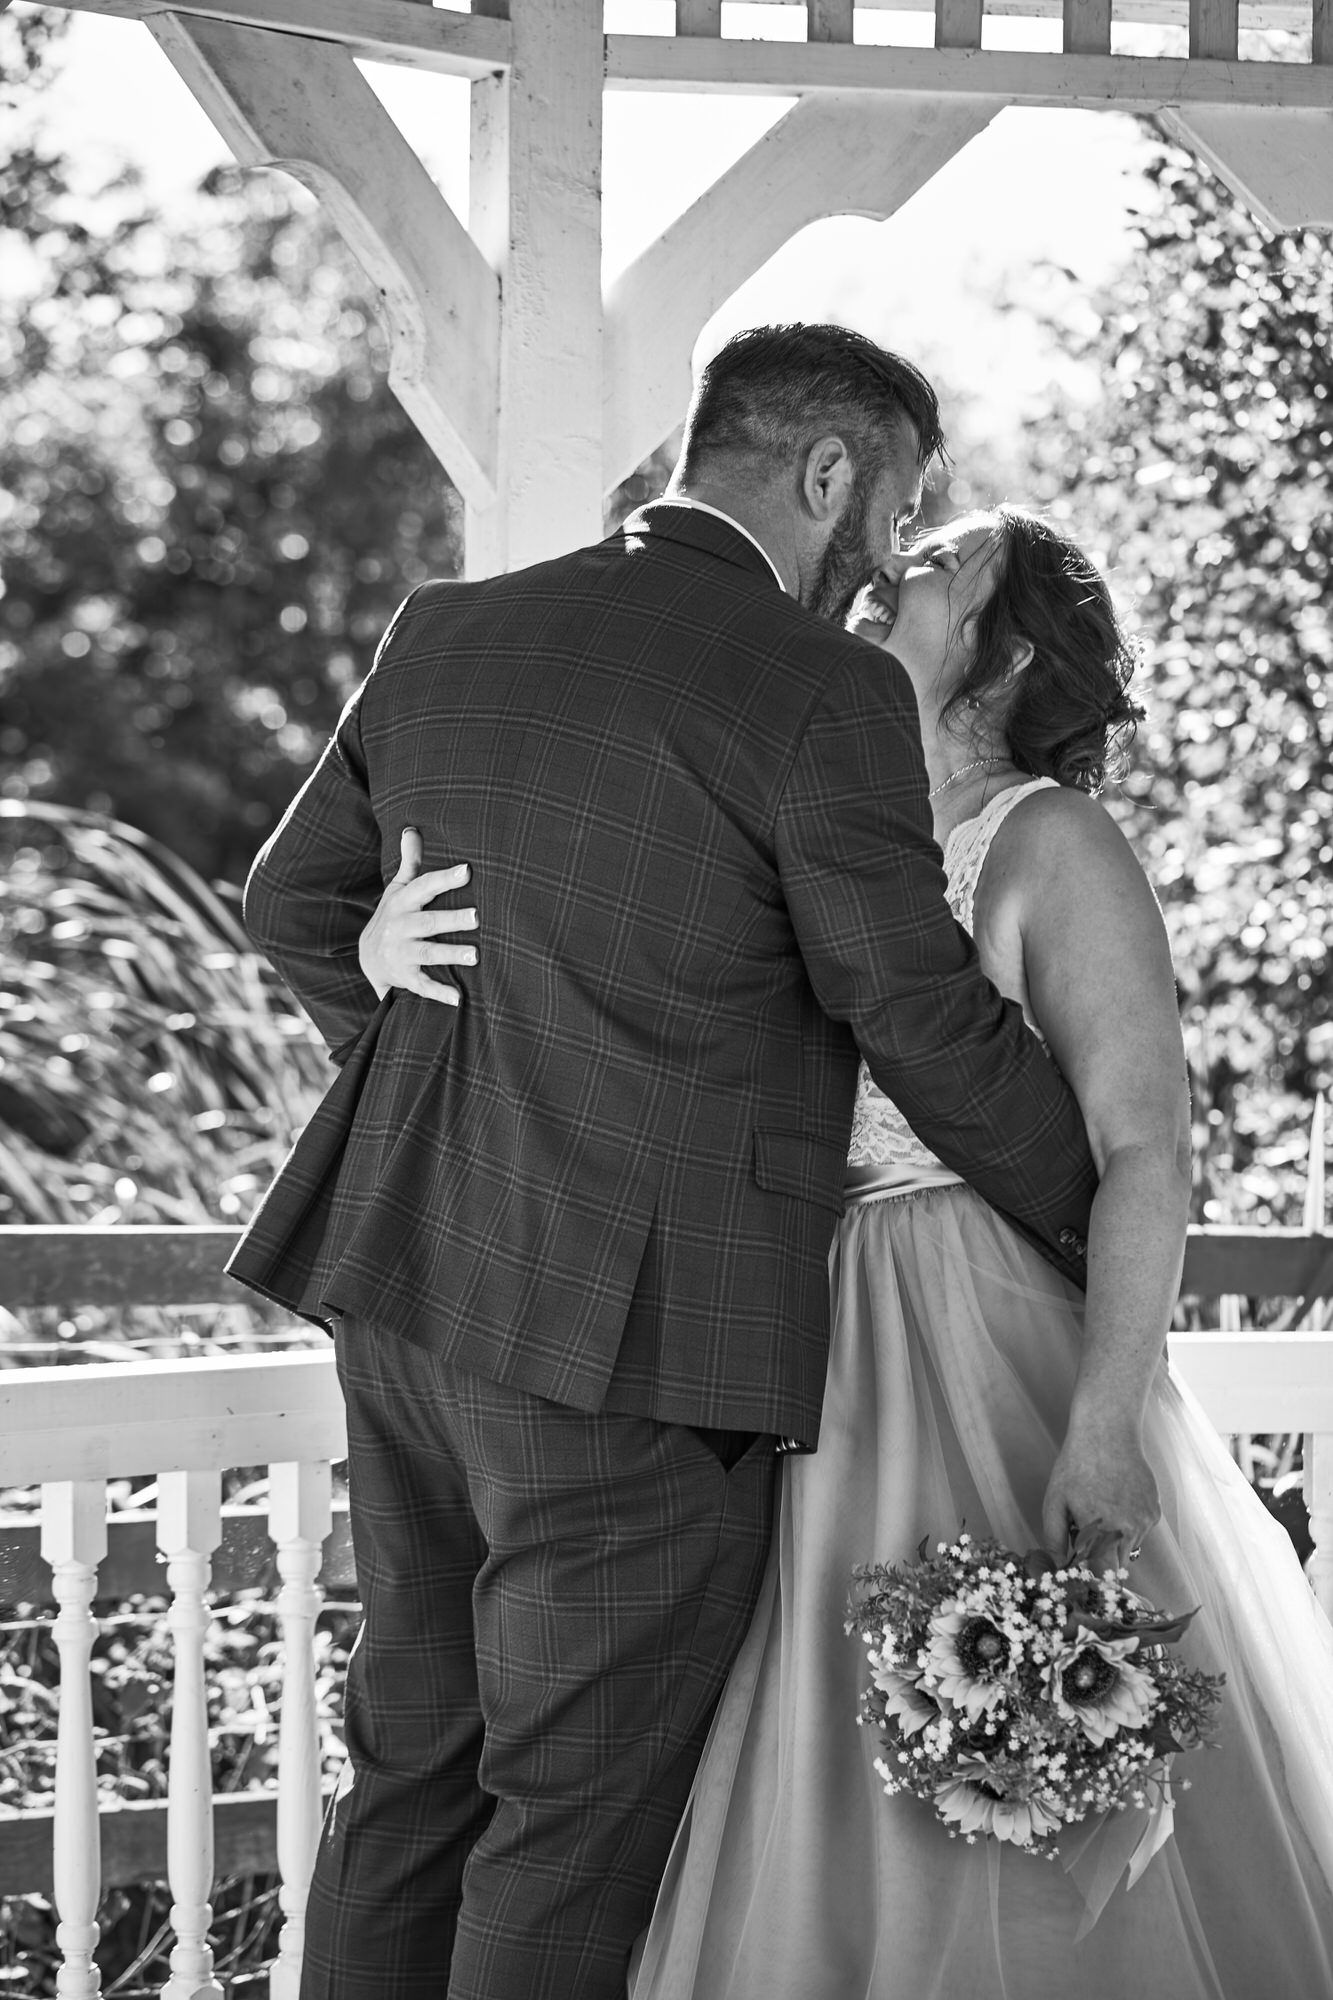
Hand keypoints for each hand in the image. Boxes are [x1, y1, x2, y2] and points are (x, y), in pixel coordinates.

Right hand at [358, 828, 476, 1005]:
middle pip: (428, 922)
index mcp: (402, 903)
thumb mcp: (398, 890)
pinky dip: (439, 993)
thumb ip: (410, 863)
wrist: (368, 958)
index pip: (424, 887)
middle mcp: (400, 927)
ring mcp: (401, 954)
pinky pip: (422, 986)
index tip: (467, 870)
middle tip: (477, 917)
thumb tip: (411, 829)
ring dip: (450, 954)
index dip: (444, 879)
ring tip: (475, 955)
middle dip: (451, 920)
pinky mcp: (406, 977)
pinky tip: (458, 998)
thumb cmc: (393, 916)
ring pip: (427, 953)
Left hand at [1040, 1416, 1160, 1573]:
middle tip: (1086, 1528)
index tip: (1083, 1574)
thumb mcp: (1055, 1502)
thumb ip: (1054, 1539)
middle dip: (1101, 1556)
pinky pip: (1141, 1531)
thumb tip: (1057, 1568)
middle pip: (1116, 1564)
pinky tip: (1117, 1499)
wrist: (1108, 1432)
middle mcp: (1129, 1531)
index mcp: (1102, 1532)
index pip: (1104, 1575)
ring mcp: (1146, 1521)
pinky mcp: (1155, 1511)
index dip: (1093, 1578)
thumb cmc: (1076, 1466)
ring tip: (1101, 1507)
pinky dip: (1128, 1524)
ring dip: (1115, 1539)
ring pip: (1129, 1548)